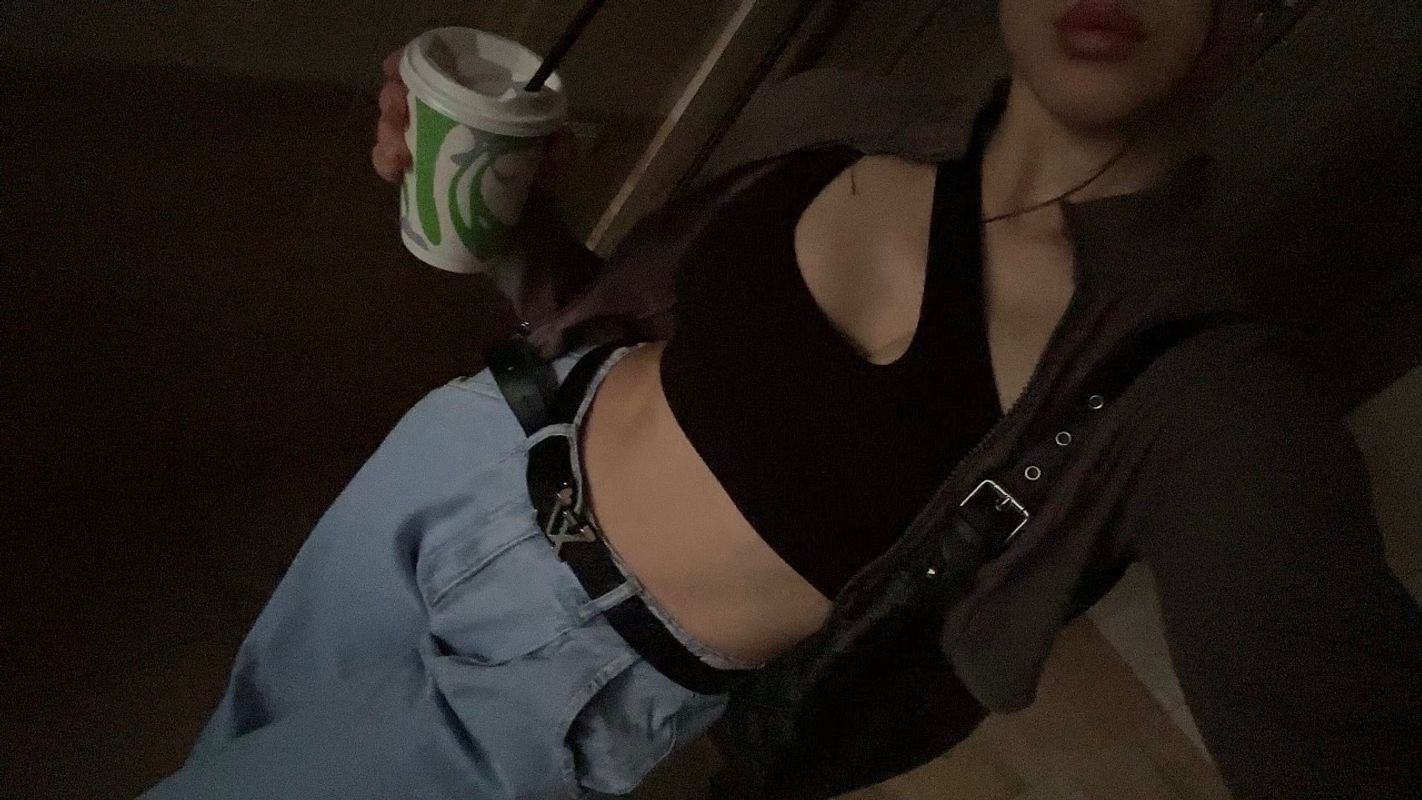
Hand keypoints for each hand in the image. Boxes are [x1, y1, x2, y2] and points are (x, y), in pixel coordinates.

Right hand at [371, 49, 576, 187]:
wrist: (525, 247)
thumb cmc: (539, 195)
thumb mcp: (552, 165)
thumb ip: (560, 150)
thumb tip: (560, 138)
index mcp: (475, 106)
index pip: (437, 73)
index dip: (411, 64)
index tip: (395, 68)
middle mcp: (448, 122)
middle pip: (405, 96)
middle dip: (393, 99)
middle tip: (398, 110)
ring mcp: (430, 152)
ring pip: (391, 127)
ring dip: (386, 131)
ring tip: (400, 151)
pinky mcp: (418, 182)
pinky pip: (389, 164)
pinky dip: (384, 162)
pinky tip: (394, 170)